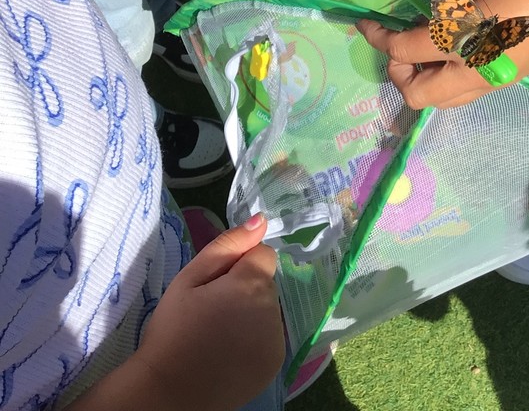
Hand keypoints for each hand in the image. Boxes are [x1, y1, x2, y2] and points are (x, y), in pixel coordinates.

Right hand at [136, 214, 283, 410]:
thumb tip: (261, 220)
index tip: (216, 284)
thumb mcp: (189, 278)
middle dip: (244, 289)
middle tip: (211, 310)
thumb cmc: (173, 330)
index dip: (239, 265)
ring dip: (251, 314)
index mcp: (252, 284)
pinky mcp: (275, 362)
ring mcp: (276, 339)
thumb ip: (227, 245)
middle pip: (266, 283)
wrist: (168, 391)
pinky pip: (270, 336)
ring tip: (218, 333)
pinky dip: (255, 339)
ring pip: (268, 309)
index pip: (263, 254)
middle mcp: (272, 310)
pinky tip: (229, 352)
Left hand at [358, 0, 528, 108]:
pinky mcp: (503, 83)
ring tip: (425, 52)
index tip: (366, 25)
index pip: (403, 50)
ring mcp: (488, 82)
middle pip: (415, 93)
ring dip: (423, 81)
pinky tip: (451, 54)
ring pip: (439, 101)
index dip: (378, 38)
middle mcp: (469, 71)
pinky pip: (462, 93)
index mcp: (460, 40)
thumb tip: (428, 19)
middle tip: (402, 45)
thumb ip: (447, 8)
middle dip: (399, 71)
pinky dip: (446, 79)